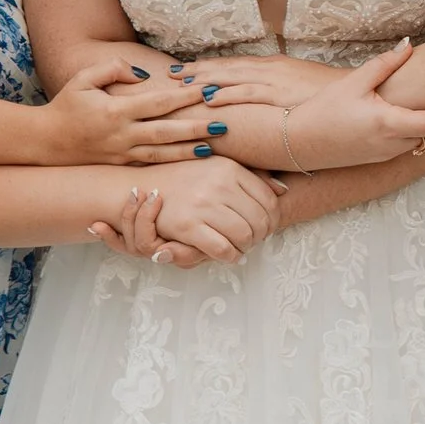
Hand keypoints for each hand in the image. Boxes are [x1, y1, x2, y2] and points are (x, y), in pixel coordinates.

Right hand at [42, 59, 215, 165]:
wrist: (45, 142)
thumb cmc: (66, 105)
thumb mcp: (83, 79)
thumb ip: (113, 69)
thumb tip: (144, 75)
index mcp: (115, 112)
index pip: (158, 102)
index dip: (184, 96)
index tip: (207, 89)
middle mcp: (122, 135)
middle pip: (166, 132)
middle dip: (196, 128)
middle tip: (223, 124)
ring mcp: (122, 153)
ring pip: (162, 154)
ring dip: (189, 151)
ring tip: (214, 148)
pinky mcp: (121, 164)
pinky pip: (151, 164)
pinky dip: (172, 163)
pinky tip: (190, 161)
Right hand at [85, 161, 283, 266]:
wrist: (141, 186)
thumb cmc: (183, 178)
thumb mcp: (217, 167)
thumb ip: (249, 176)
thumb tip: (283, 190)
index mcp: (229, 167)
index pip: (269, 199)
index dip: (272, 219)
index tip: (267, 227)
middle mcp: (219, 183)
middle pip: (260, 220)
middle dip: (262, 236)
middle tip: (256, 241)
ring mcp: (203, 204)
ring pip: (245, 236)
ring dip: (247, 248)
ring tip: (242, 248)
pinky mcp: (188, 225)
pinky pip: (222, 249)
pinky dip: (230, 256)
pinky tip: (229, 255)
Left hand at [170, 53, 343, 109]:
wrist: (356, 90)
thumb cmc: (329, 93)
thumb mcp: (299, 85)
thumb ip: (279, 89)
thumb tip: (265, 97)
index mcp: (273, 65)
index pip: (233, 64)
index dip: (207, 67)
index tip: (185, 70)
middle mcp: (269, 69)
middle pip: (225, 68)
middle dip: (197, 71)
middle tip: (170, 74)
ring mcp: (274, 80)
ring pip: (231, 78)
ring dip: (204, 81)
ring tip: (180, 85)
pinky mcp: (281, 94)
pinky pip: (249, 94)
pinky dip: (228, 95)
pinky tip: (209, 99)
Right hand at [205, 40, 424, 171]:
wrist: (298, 144)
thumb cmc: (323, 111)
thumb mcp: (354, 83)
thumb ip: (385, 65)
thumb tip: (409, 46)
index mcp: (390, 123)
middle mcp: (394, 143)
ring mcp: (388, 154)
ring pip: (424, 138)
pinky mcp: (381, 158)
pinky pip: (409, 143)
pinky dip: (421, 129)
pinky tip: (423, 113)